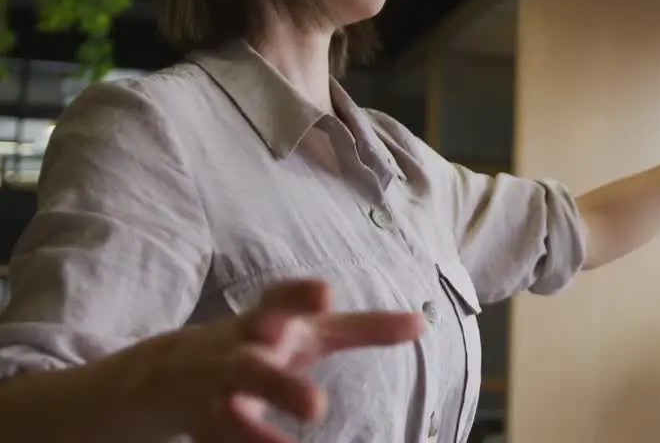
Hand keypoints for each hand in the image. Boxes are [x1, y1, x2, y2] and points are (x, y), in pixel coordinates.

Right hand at [126, 279, 422, 442]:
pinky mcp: (205, 428)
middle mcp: (237, 356)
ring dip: (255, 434)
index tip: (325, 295)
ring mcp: (215, 395)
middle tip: (317, 407)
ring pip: (229, 415)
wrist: (171, 371)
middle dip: (278, 386)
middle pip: (251, 367)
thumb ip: (365, 327)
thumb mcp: (312, 331)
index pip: (277, 302)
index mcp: (265, 322)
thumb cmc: (265, 341)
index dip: (298, 297)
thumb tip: (423, 322)